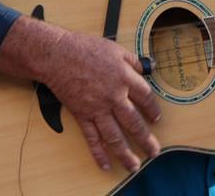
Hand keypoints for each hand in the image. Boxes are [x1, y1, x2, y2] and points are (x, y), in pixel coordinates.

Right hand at [39, 30, 161, 172]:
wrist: (58, 56)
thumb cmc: (85, 48)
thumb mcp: (115, 49)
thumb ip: (134, 61)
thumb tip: (148, 67)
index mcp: (124, 78)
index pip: (145, 98)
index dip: (153, 110)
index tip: (156, 119)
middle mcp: (113, 96)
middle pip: (134, 122)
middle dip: (145, 139)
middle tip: (154, 151)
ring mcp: (97, 108)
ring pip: (115, 136)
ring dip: (125, 153)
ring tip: (134, 165)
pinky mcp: (82, 115)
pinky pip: (92, 138)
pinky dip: (99, 153)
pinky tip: (106, 164)